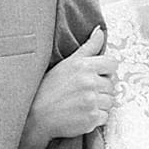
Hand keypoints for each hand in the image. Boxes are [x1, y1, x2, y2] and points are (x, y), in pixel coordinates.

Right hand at [29, 25, 117, 141]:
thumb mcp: (67, 63)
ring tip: (80, 105)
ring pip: (109, 101)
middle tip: (81, 94)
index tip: (93, 78)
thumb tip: (100, 30)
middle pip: (111, 84)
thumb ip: (88, 47)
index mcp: (84, 66)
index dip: (105, 71)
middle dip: (100, 90)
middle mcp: (90, 82)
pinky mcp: (92, 118)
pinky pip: (105, 116)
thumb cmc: (49, 89)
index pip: (112, 64)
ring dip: (99, 104)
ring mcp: (91, 101)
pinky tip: (80, 115)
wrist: (35, 116)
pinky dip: (95, 118)